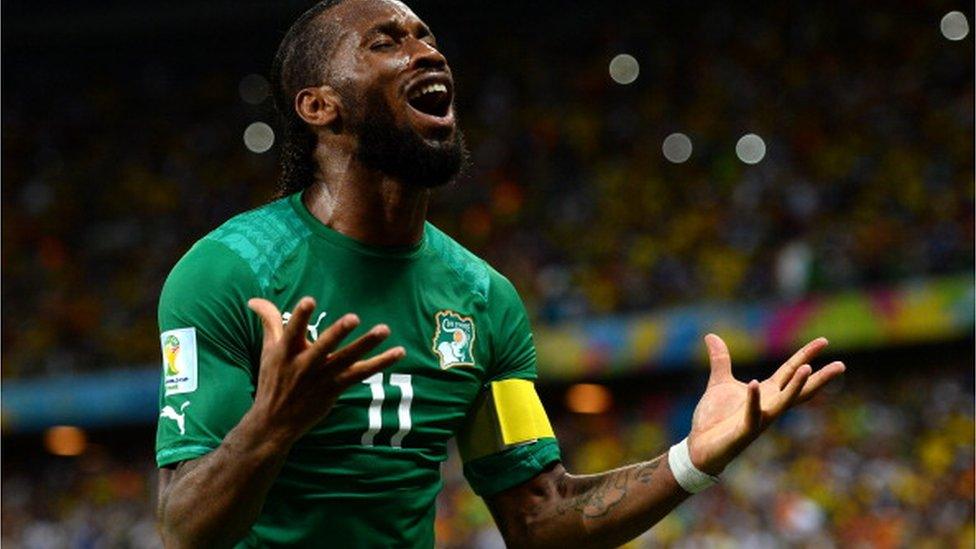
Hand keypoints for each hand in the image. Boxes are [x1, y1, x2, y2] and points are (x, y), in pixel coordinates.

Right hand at [246, 297, 405, 443]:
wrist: (275, 422)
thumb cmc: (273, 380)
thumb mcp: (269, 350)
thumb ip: (269, 321)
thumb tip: (254, 300)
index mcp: (286, 352)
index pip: (291, 331)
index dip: (300, 316)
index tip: (309, 300)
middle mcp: (304, 365)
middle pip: (323, 347)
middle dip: (337, 333)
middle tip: (353, 318)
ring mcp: (322, 378)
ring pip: (347, 359)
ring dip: (366, 344)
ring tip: (383, 329)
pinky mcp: (335, 388)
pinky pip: (361, 374)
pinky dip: (381, 363)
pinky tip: (399, 352)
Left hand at [687, 334, 844, 474]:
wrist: (700, 447)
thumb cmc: (715, 418)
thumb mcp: (720, 382)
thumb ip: (721, 359)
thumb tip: (712, 335)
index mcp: (766, 393)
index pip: (790, 371)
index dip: (806, 355)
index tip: (824, 341)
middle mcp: (769, 406)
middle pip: (799, 389)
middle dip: (820, 377)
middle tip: (841, 365)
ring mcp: (759, 419)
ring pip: (783, 402)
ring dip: (795, 387)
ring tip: (808, 369)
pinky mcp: (744, 430)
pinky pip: (751, 413)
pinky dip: (753, 399)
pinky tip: (754, 383)